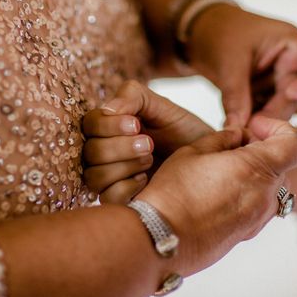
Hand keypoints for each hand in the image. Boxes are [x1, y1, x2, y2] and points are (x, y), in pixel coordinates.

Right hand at [83, 80, 212, 203]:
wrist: (207, 158)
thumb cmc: (182, 130)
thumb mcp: (162, 106)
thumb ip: (133, 96)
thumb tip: (106, 109)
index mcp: (110, 126)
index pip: (90, 124)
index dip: (109, 125)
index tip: (136, 125)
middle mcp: (105, 152)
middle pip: (91, 152)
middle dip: (121, 147)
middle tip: (149, 144)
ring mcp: (111, 177)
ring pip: (95, 176)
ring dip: (124, 166)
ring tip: (150, 159)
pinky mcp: (121, 199)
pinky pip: (107, 198)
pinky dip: (126, 188)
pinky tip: (146, 179)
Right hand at [136, 118, 296, 275]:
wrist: (159, 240)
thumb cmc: (173, 194)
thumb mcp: (193, 151)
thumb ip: (222, 138)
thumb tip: (236, 135)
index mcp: (256, 169)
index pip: (295, 144)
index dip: (279, 128)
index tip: (254, 126)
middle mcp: (265, 196)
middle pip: (281, 164)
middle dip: (262, 149)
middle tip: (231, 146)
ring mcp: (258, 218)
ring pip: (271, 186)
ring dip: (255, 173)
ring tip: (221, 170)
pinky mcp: (247, 233)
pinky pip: (258, 206)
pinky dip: (247, 193)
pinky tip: (217, 191)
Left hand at [186, 4, 296, 124]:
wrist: (200, 33)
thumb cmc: (219, 31)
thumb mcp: (227, 60)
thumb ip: (235, 95)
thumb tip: (239, 128)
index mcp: (292, 44)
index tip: (291, 94)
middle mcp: (291, 64)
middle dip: (277, 113)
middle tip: (250, 124)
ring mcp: (278, 81)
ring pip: (282, 110)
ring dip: (265, 121)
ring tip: (240, 125)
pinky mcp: (264, 94)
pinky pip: (266, 113)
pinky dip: (254, 120)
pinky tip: (237, 122)